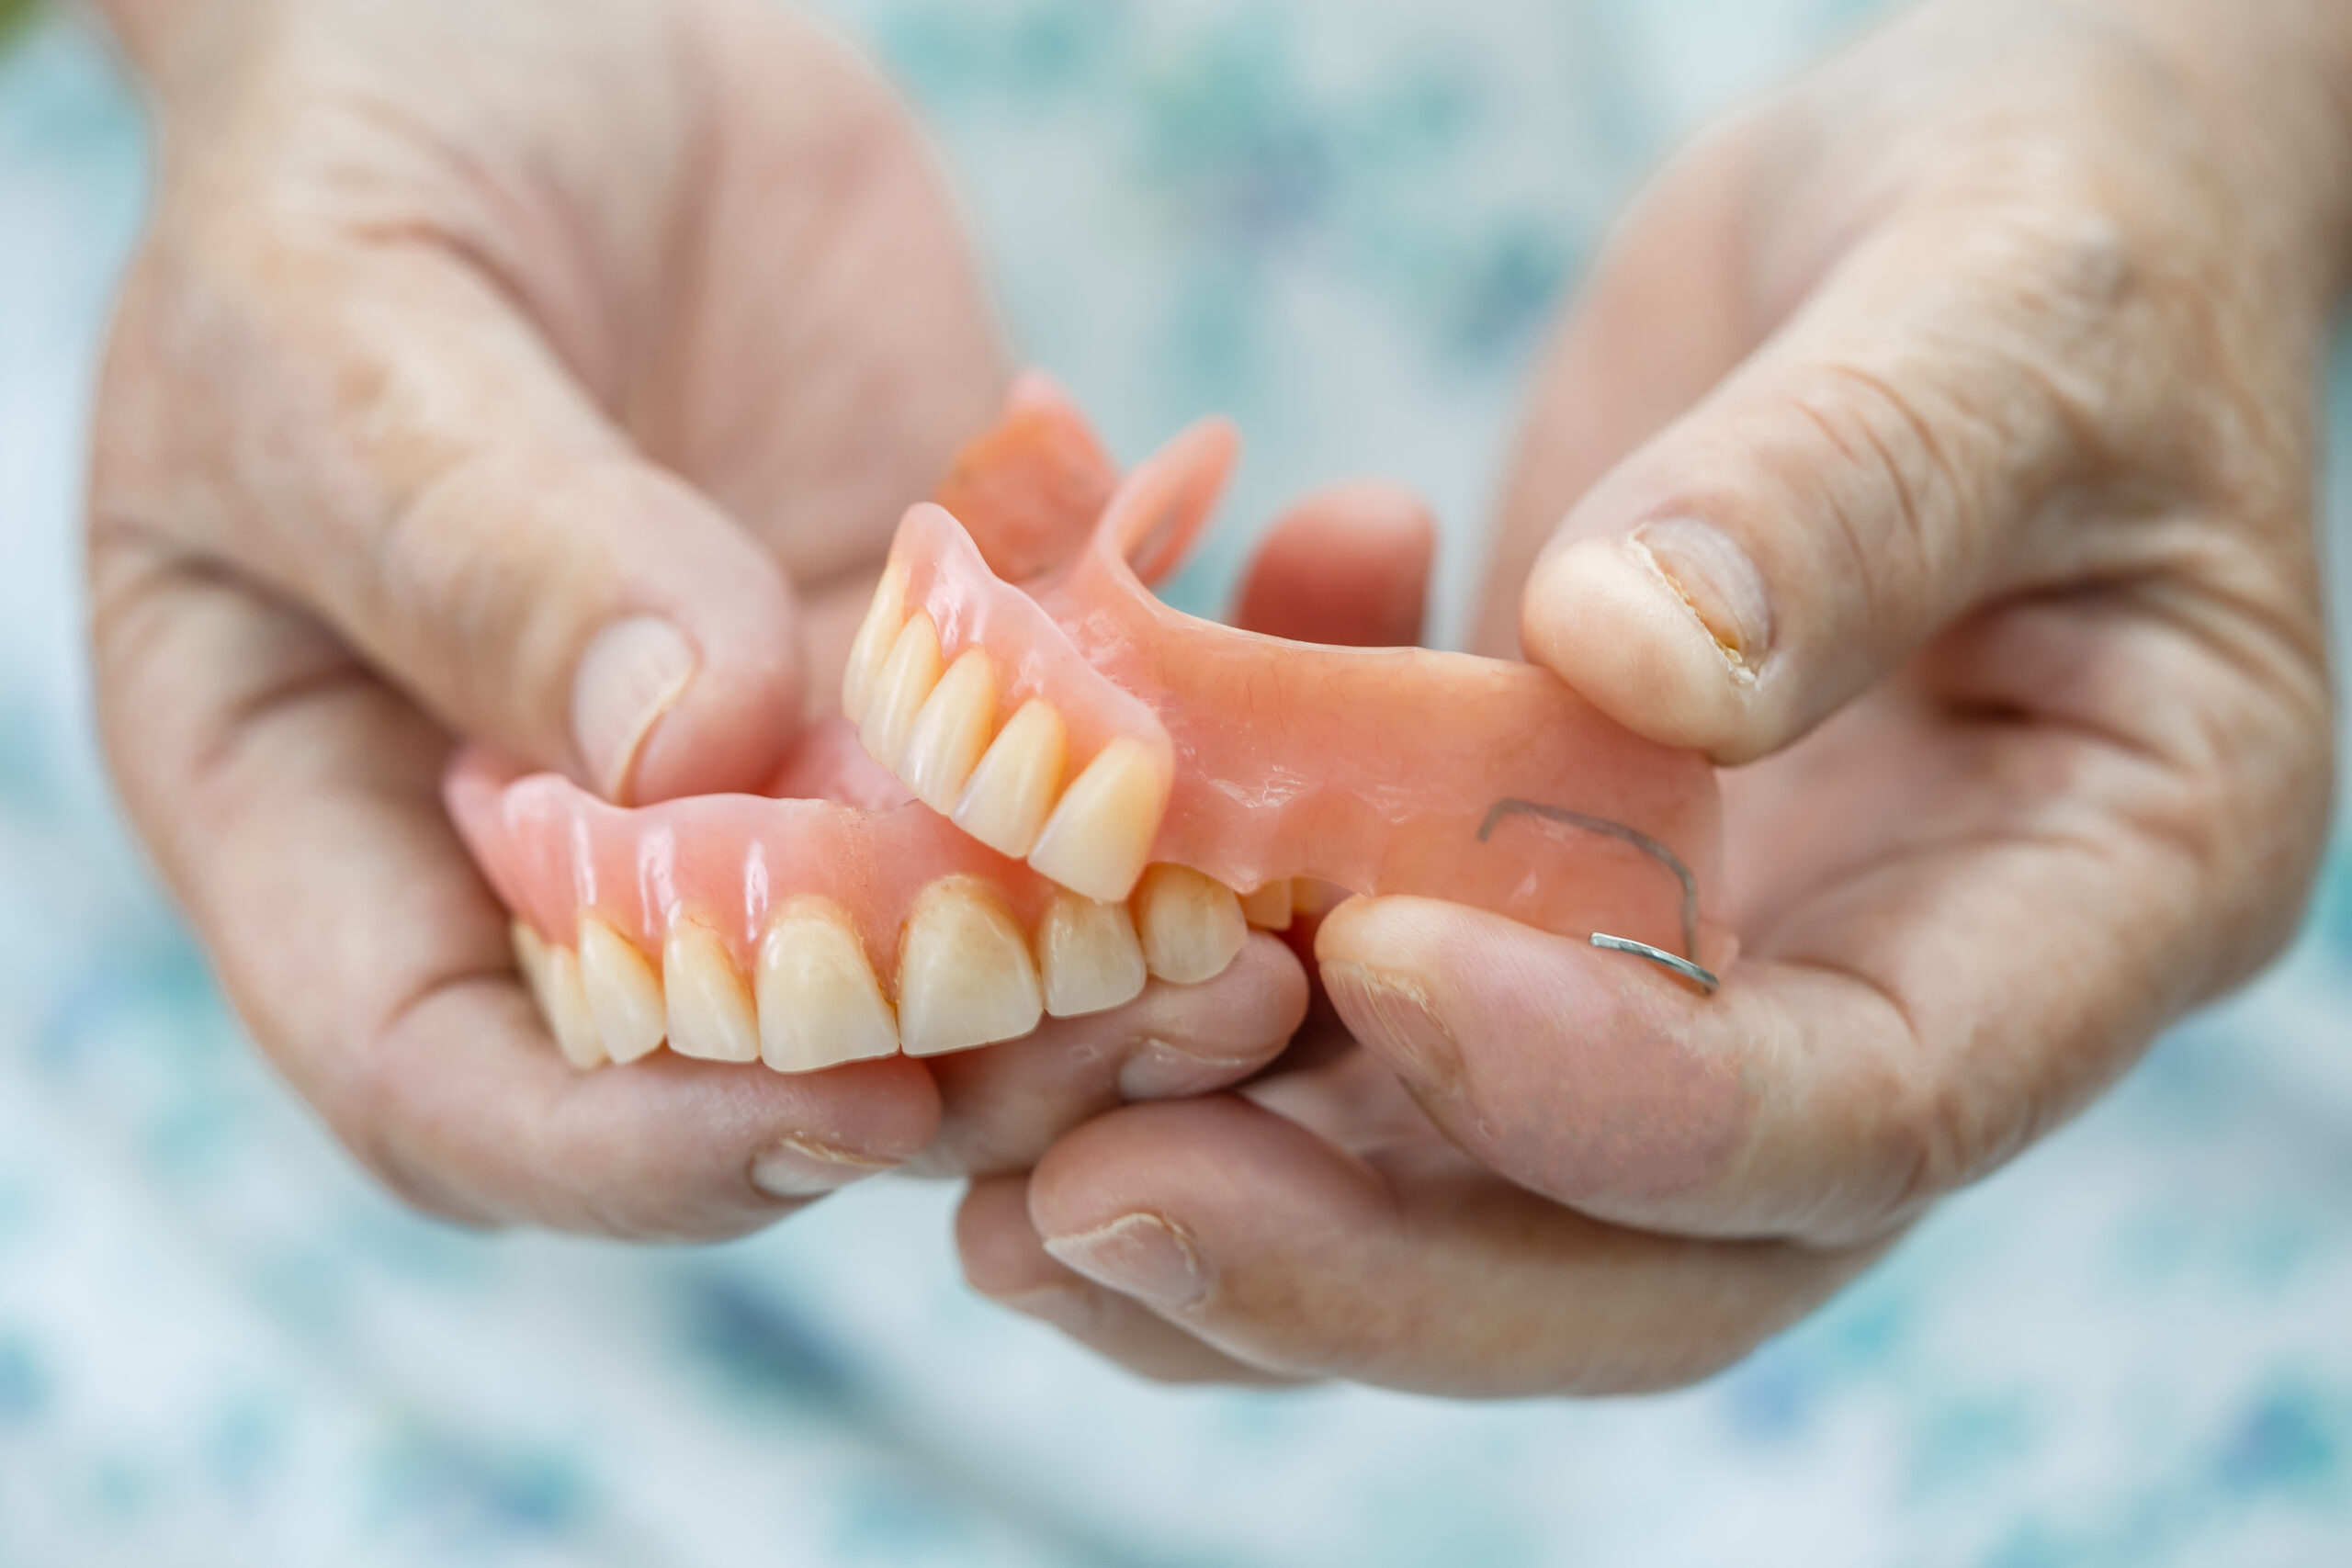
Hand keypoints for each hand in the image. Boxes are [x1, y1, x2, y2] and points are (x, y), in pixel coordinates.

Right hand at [85, 0, 1305, 1237]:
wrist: (542, 26)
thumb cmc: (358, 151)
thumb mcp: (351, 323)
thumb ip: (486, 542)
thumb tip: (685, 752)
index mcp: (341, 829)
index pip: (462, 1094)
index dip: (638, 1150)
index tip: (841, 1108)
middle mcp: (582, 852)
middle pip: (774, 1063)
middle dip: (991, 1071)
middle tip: (1191, 1015)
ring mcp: (786, 771)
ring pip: (982, 940)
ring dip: (1162, 930)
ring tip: (1323, 856)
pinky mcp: (947, 666)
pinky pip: (1101, 729)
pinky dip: (1240, 671)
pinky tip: (1346, 543)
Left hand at [957, 0, 2347, 1388]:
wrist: (1961, 198)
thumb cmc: (2054, 216)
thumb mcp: (2008, 303)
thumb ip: (1850, 485)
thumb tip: (1630, 663)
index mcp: (2097, 899)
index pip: (1861, 1108)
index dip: (1614, 1098)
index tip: (1378, 956)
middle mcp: (1890, 994)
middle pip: (1636, 1258)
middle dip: (1363, 1262)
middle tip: (1090, 1200)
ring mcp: (1702, 971)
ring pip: (1461, 1197)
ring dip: (1226, 1204)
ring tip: (990, 1175)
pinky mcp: (1539, 898)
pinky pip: (1364, 1034)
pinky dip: (1195, 1011)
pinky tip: (1061, 897)